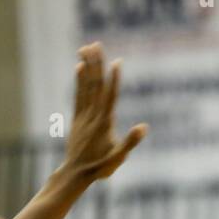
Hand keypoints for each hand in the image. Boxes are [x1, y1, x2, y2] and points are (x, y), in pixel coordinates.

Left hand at [64, 42, 147, 182]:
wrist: (75, 174)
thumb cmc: (99, 168)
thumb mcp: (118, 158)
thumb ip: (130, 142)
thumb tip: (144, 127)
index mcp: (104, 123)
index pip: (110, 96)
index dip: (113, 79)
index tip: (117, 62)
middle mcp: (93, 115)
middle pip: (95, 85)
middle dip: (96, 64)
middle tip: (96, 44)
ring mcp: (84, 115)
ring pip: (86, 86)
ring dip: (87, 66)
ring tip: (87, 48)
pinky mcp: (77, 118)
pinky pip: (78, 95)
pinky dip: (78, 81)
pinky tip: (78, 67)